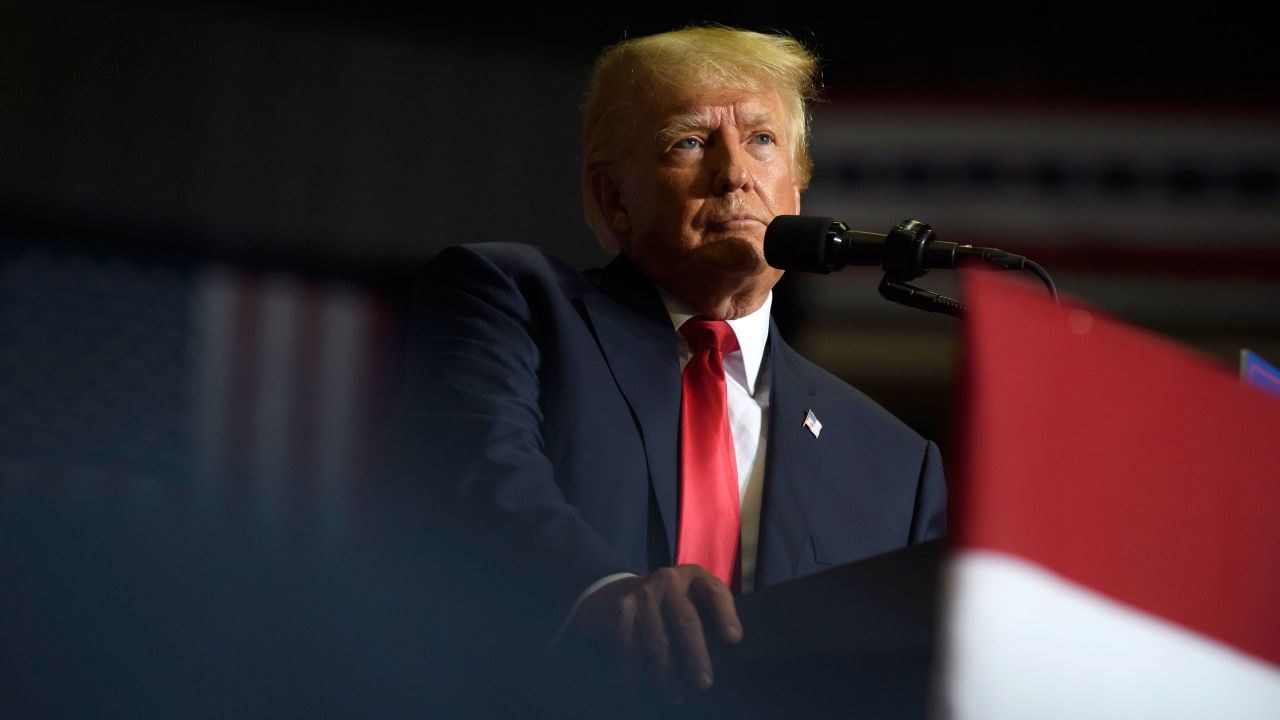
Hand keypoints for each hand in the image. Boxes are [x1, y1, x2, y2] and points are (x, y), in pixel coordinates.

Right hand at [566, 565, 742, 701]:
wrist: (616, 593)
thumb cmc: (667, 606)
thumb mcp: (692, 600)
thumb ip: (709, 616)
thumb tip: (728, 653)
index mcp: (695, 578)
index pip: (715, 593)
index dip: (725, 615)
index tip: (733, 640)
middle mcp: (669, 580)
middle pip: (686, 621)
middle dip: (696, 657)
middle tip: (703, 685)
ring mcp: (643, 593)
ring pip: (658, 640)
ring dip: (667, 673)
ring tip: (675, 694)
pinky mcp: (621, 608)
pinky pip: (630, 645)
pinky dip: (636, 668)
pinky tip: (640, 682)